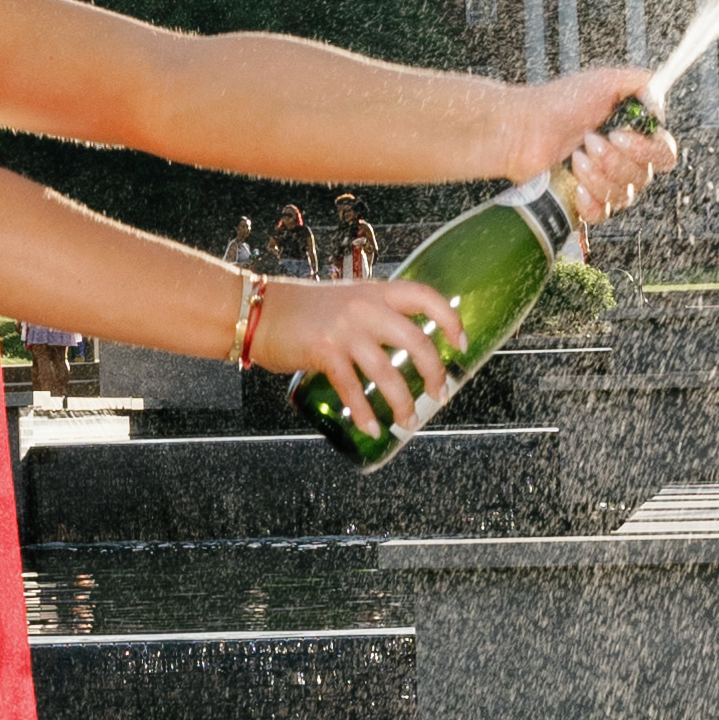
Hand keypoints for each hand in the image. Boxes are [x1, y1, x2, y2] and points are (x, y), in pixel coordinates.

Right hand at [253, 263, 470, 445]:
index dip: (450, 319)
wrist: (257, 310)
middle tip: (439, 394)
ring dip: (403, 403)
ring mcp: (345, 330)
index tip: (461, 343)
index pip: (426, 296)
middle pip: (417, 341)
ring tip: (408, 422)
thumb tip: (398, 348)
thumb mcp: (345, 300)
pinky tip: (371, 427)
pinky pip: (353, 389)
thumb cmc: (300, 309)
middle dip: (434, 373)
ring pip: (388, 372)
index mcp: (375, 291)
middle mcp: (365, 308)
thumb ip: (371, 316)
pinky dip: (365, 413)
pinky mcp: (324, 352)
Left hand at [506, 65, 674, 225]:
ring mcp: (604, 183)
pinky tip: (576, 185)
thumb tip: (659, 106)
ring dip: (597, 176)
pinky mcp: (585, 202)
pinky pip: (603, 214)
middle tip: (588, 140)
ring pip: (624, 197)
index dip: (647, 149)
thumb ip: (641, 83)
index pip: (664, 154)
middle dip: (613, 159)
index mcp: (632, 135)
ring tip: (575, 156)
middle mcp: (622, 160)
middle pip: (644, 178)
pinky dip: (591, 201)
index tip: (620, 134)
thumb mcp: (604, 80)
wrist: (521, 128)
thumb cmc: (557, 103)